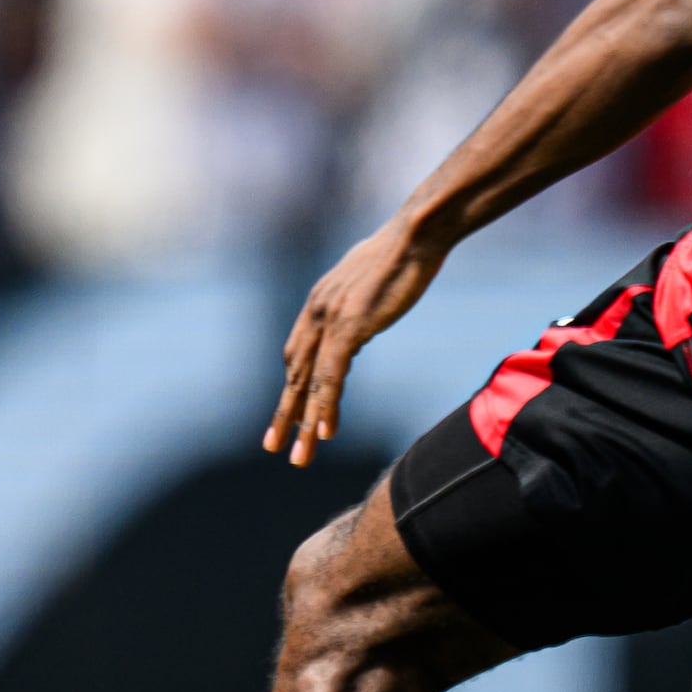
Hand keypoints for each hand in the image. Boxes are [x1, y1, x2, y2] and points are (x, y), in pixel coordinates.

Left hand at [266, 222, 443, 465]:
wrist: (417, 233)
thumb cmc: (404, 251)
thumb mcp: (371, 278)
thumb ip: (360, 299)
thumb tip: (364, 306)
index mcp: (320, 300)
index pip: (298, 353)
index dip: (292, 386)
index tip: (290, 413)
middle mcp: (316, 310)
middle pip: (294, 372)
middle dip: (285, 412)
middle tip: (274, 446)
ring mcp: (330, 319)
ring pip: (308, 382)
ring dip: (302, 423)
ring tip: (298, 458)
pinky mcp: (349, 326)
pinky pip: (331, 377)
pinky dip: (325, 406)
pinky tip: (324, 433)